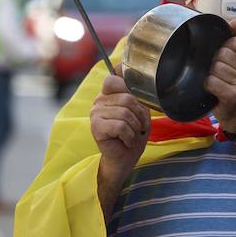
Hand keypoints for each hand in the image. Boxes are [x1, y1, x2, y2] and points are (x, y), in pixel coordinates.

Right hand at [91, 69, 150, 186]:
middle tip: (139, 126)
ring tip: (133, 135)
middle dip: (140, 115)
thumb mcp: (140, 110)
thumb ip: (136, 94)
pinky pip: (120, 126)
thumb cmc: (134, 133)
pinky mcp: (96, 127)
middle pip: (127, 97)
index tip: (137, 105)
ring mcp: (95, 113)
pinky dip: (129, 136)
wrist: (126, 158)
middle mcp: (99, 100)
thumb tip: (136, 79)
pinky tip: (127, 141)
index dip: (130, 89)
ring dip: (135, 128)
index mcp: (109, 93)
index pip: (115, 78)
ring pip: (125, 113)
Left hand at [204, 20, 235, 131]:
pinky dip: (208, 85)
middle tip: (222, 72)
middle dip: (216, 62)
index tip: (228, 59)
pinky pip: (211, 81)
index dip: (225, 47)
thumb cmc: (235, 80)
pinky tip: (214, 89)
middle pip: (222, 53)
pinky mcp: (234, 94)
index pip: (234, 40)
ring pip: (216, 68)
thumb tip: (234, 21)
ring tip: (219, 81)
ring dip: (212, 74)